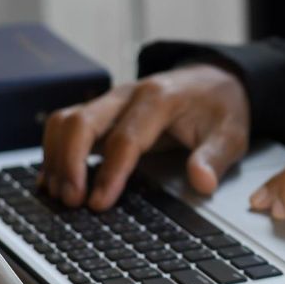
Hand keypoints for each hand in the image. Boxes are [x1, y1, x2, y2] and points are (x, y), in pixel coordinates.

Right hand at [41, 64, 249, 209]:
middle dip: (69, 163)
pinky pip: (66, 127)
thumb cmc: (219, 108)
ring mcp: (110, 102)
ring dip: (56, 158)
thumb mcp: (231, 133)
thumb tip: (202, 182)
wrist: (214, 80)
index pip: (125, 138)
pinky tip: (53, 180)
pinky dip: (54, 152)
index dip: (109, 173)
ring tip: (60, 195)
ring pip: (65, 121)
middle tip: (71, 201)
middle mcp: (127, 95)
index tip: (99, 203)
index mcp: (160, 99)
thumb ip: (215, 157)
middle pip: (82, 122)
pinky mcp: (102, 112)